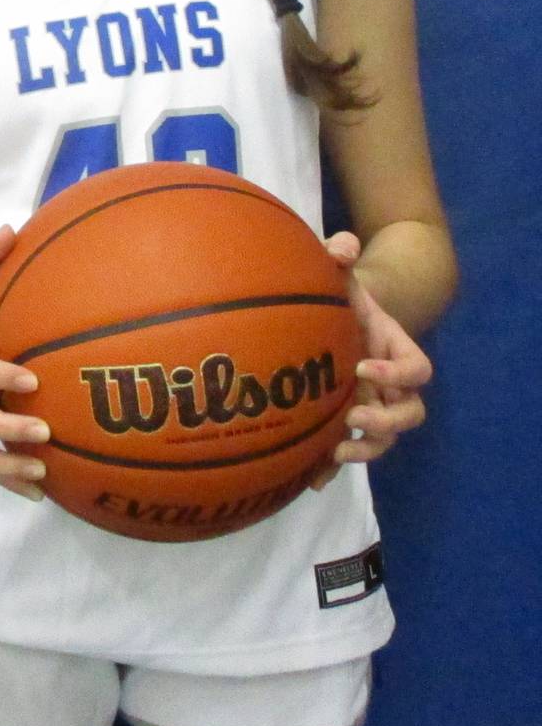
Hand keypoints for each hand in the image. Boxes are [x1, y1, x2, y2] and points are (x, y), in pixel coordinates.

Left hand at [314, 232, 431, 486]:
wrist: (328, 316)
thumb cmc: (338, 295)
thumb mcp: (338, 274)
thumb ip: (339, 255)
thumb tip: (340, 245)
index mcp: (395, 350)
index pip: (416, 370)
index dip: (398, 374)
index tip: (364, 366)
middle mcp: (389, 385)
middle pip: (409, 414)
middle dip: (386, 421)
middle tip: (353, 415)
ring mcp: (370, 405)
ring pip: (385, 440)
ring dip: (366, 448)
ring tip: (336, 452)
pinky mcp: (343, 422)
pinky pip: (345, 451)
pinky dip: (330, 468)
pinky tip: (308, 480)